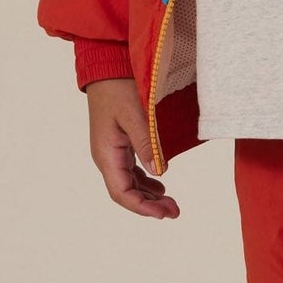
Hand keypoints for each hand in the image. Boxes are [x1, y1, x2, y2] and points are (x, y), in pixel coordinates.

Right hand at [85, 77, 181, 217]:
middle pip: (126, 192)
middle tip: (175, 212)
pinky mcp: (119, 145)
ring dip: (148, 196)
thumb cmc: (118, 87)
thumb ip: (146, 143)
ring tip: (171, 204)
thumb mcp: (135, 114)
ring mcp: (112, 152)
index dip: (142, 207)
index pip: (121, 192)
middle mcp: (106, 157)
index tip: (163, 214)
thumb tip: (159, 172)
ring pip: (129, 183)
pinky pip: (131, 171)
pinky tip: (160, 186)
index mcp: (107, 153)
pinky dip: (145, 182)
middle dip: (149, 206)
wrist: (106, 69)